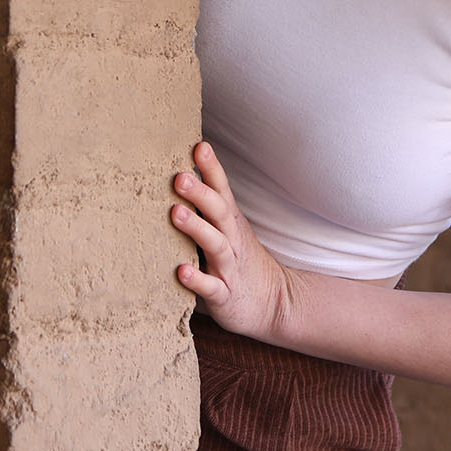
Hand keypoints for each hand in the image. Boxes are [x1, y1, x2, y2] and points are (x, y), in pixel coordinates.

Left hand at [171, 141, 291, 340]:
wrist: (274, 303)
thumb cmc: (239, 259)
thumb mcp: (228, 229)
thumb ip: (208, 206)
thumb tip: (179, 174)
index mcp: (231, 222)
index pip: (222, 190)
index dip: (212, 169)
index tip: (199, 147)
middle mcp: (232, 240)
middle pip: (219, 212)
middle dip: (201, 193)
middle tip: (179, 177)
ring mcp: (229, 268)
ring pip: (215, 245)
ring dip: (196, 228)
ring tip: (176, 213)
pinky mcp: (224, 296)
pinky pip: (211, 287)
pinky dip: (197, 279)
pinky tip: (181, 271)